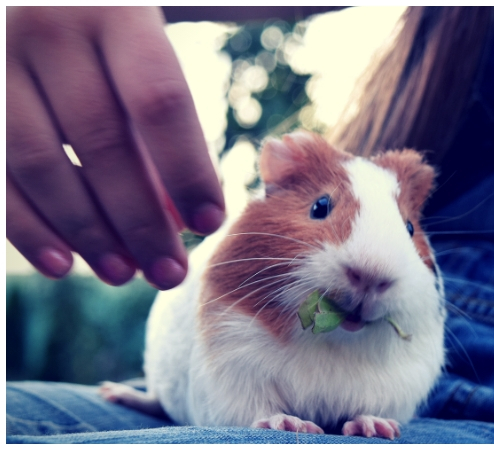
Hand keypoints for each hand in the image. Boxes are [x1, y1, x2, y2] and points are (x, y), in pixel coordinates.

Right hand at [6, 7, 225, 289]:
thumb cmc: (102, 32)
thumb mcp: (138, 52)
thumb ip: (161, 125)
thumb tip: (181, 220)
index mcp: (117, 13)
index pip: (158, 100)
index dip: (186, 167)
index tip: (211, 223)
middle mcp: (50, 29)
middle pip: (102, 142)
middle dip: (140, 219)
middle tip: (171, 273)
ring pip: (39, 163)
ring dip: (86, 231)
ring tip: (123, 275)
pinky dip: (26, 226)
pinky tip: (62, 264)